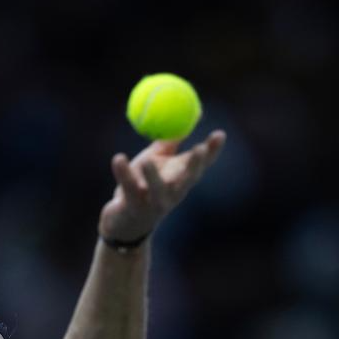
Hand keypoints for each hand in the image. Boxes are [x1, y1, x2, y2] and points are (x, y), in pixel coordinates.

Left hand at [99, 129, 225, 242]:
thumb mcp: (157, 161)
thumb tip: (188, 115)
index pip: (201, 166)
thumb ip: (170, 142)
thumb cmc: (143, 186)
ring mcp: (153, 203)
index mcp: (180, 181)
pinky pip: (128, 188)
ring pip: (157, 190)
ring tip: (146, 161)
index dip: (212, 152)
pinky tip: (118, 159)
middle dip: (195, 166)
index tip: (220, 135)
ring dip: (153, 176)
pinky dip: (123, 173)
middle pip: (187, 180)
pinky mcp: (133, 208)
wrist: (124, 223)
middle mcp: (172, 194)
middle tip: (199, 149)